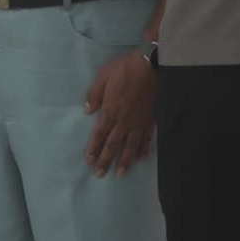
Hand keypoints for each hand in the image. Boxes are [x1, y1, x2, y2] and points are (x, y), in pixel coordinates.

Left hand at [84, 51, 156, 174]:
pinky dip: (144, 149)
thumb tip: (87, 111)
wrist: (151, 65)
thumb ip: (94, 95)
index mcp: (111, 110)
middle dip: (106, 160)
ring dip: (125, 160)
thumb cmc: (125, 69)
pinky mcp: (151, 119)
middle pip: (114, 144)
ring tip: (120, 173)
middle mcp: (125, 120)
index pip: (100, 134)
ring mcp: (139, 121)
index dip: (94, 148)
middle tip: (100, 175)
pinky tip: (141, 158)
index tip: (89, 161)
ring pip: (131, 145)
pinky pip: (147, 137)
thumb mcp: (103, 77)